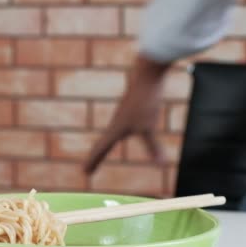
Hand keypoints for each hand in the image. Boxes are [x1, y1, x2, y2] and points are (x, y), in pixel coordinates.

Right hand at [84, 55, 170, 174]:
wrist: (147, 73)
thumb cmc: (145, 100)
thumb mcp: (150, 127)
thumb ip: (154, 147)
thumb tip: (161, 165)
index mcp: (115, 129)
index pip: (100, 149)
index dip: (92, 162)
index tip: (84, 173)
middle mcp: (116, 123)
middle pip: (103, 144)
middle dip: (96, 157)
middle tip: (88, 169)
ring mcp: (124, 114)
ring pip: (112, 134)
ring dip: (104, 146)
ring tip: (101, 152)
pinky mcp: (133, 107)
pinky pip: (122, 126)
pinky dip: (118, 134)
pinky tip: (126, 131)